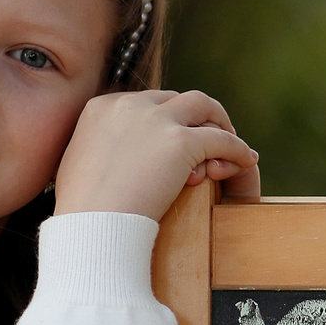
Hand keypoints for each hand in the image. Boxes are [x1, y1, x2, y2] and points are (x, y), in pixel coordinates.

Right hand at [52, 89, 258, 219]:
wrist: (90, 226)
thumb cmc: (81, 211)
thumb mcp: (79, 168)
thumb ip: (96, 151)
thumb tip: (108, 159)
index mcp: (102, 107)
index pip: (144, 101)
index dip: (165, 117)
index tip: (176, 134)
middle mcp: (129, 105)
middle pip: (174, 98)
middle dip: (193, 115)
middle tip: (209, 136)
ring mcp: (156, 120)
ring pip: (202, 104)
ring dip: (219, 120)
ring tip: (231, 140)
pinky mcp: (181, 142)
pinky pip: (221, 139)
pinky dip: (237, 148)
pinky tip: (246, 160)